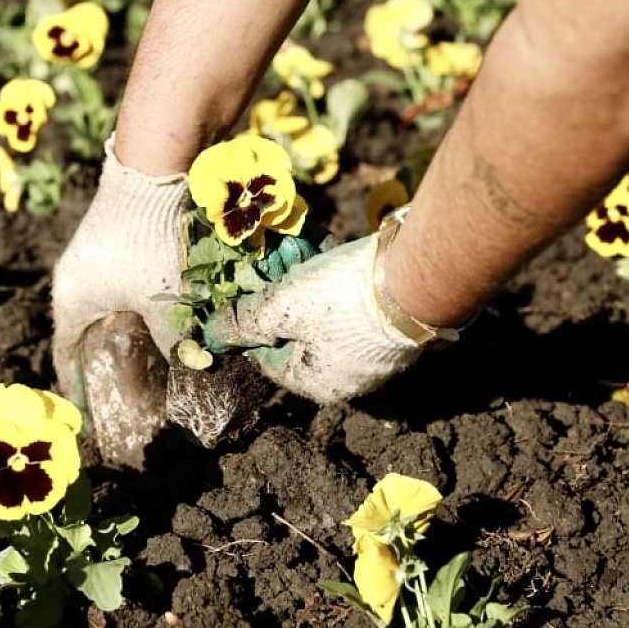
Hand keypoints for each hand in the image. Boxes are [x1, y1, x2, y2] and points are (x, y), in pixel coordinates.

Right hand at [51, 136, 187, 466]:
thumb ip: (175, 338)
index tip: (91, 409)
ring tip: (144, 355)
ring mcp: (87, 258)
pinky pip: (113, 285)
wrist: (151, 170)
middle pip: (82, 333)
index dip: (77, 387)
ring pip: (100, 307)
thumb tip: (192, 365)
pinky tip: (156, 314)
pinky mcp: (107, 239)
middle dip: (104, 361)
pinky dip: (129, 305)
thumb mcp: (165, 299)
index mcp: (71, 302)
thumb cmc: (149, 243)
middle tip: (127, 388)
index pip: (64, 357)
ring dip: (119, 330)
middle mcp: (71, 281)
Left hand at [204, 231, 431, 404]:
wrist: (419, 278)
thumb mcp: (280, 307)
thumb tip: (209, 337)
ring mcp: (375, 350)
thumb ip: (243, 322)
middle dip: (280, 293)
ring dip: (305, 277)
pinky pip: (352, 300)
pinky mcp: (394, 322)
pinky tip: (323, 245)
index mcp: (318, 383)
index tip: (243, 291)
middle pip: (297, 331)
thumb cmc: (340, 299)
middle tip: (269, 260)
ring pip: (324, 311)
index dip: (249, 324)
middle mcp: (349, 375)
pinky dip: (334, 274)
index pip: (267, 359)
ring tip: (294, 244)